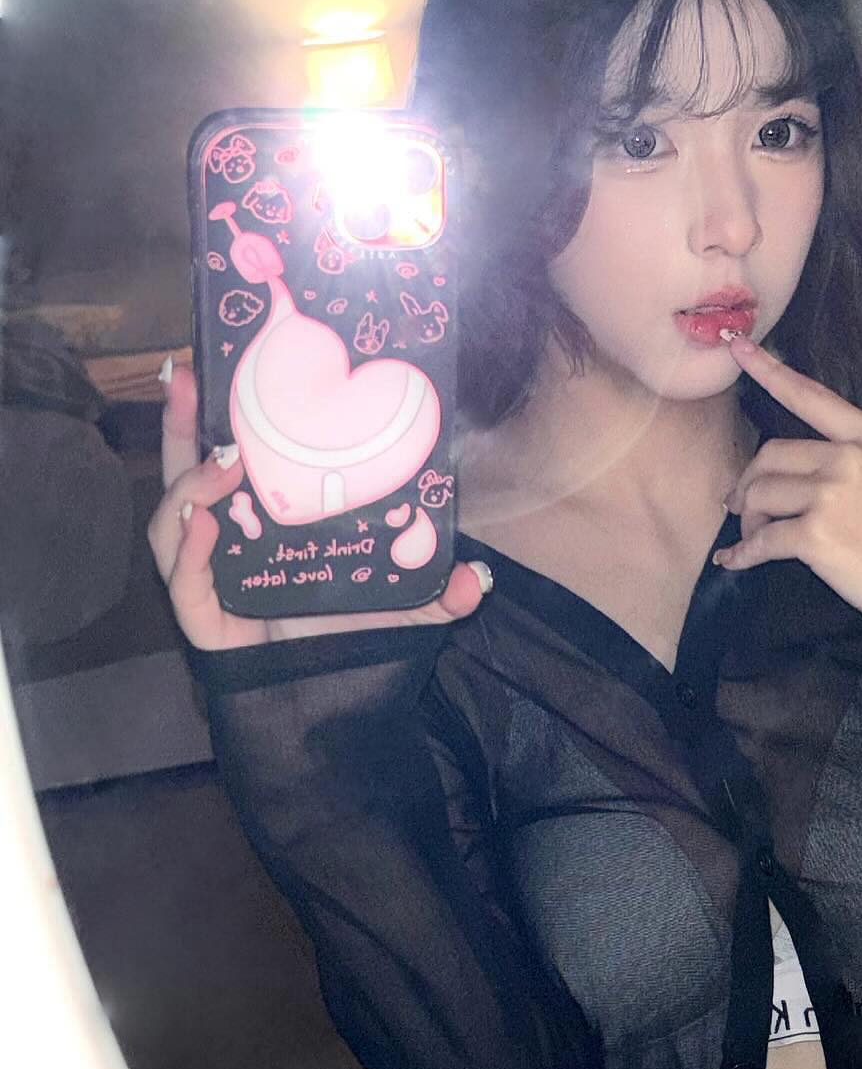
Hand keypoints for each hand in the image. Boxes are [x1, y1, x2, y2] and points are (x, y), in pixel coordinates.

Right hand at [148, 361, 488, 650]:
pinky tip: (201, 523)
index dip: (218, 412)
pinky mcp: (201, 618)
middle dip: (180, 421)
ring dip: (191, 481)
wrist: (330, 706)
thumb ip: (439, 590)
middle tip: (182, 375)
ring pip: (175, 516)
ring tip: (222, 461)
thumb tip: (480, 576)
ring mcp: (209, 575)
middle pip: (188, 469)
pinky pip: (182, 578)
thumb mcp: (404, 607)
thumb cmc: (350, 641)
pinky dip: (187, 548)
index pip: (235, 455)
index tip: (216, 362)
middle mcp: (231, 538)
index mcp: (267, 518)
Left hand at [717, 336, 861, 710]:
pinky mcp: (816, 535)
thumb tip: (791, 470)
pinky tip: (736, 563)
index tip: (737, 347)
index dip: (769, 370)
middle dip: (749, 483)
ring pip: (760, 494)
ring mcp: (833, 494)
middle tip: (742, 508)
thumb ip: (852, 462)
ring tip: (753, 539)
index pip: (811, 396)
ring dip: (747, 520)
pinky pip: (760, 539)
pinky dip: (742, 555)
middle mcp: (852, 457)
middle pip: (770, 454)